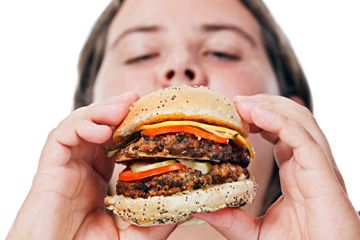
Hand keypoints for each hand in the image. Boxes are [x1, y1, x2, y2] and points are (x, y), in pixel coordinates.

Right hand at [7, 92, 175, 239]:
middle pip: (100, 127)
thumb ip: (155, 221)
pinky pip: (62, 136)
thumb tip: (189, 207)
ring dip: (102, 112)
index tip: (153, 116)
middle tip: (139, 100)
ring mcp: (66, 164)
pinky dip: (81, 126)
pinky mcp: (50, 166)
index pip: (117, 143)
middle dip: (119, 110)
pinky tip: (101, 131)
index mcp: (99, 177)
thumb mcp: (131, 236)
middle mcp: (83, 166)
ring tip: (124, 107)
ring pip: (81, 124)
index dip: (133, 128)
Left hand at [195, 94, 359, 239]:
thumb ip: (230, 219)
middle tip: (233, 102)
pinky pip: (302, 137)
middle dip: (263, 104)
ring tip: (240, 103)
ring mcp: (319, 167)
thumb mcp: (256, 233)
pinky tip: (256, 113)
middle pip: (290, 118)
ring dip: (269, 106)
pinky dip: (279, 120)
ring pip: (299, 120)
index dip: (257, 118)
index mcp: (297, 171)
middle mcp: (309, 163)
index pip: (279, 132)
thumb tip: (198, 209)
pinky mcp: (324, 175)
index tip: (231, 113)